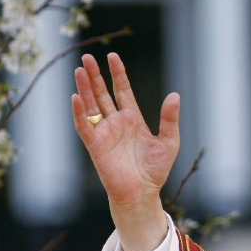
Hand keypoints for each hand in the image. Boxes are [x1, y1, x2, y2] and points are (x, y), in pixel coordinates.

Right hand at [72, 53, 179, 250]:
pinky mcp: (95, 146)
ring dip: (85, 88)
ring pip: (91, 106)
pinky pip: (85, 126)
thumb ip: (169, 118)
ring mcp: (104, 133)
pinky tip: (76, 97)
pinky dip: (79, 113)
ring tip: (79, 69)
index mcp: (133, 119)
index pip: (122, 91)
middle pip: (102, 94)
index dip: (117, 74)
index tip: (112, 56)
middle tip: (87, 57)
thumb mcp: (169, 141)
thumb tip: (175, 95)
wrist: (143, 193)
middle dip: (95, 76)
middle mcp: (116, 123)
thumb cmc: (155, 170)